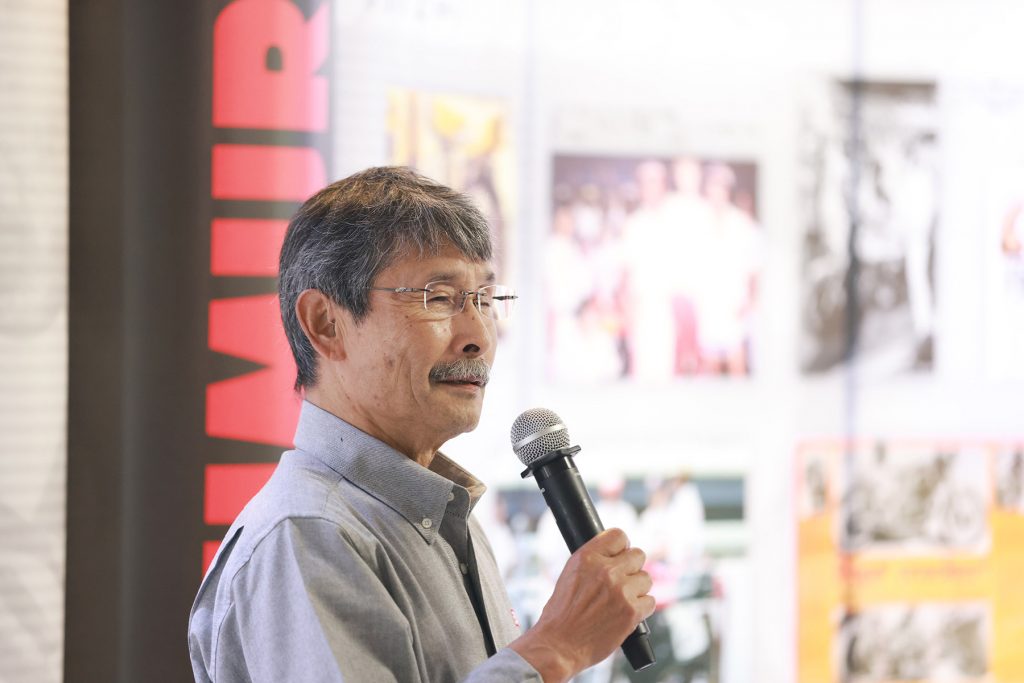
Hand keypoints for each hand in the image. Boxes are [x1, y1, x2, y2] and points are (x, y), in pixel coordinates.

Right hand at [509, 528, 654, 681]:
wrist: (559, 645)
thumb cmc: (560, 614)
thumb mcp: (569, 575)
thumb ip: (593, 561)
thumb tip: (615, 555)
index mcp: (587, 557)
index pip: (618, 535)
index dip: (621, 547)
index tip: (620, 556)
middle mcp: (606, 570)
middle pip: (638, 555)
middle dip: (631, 568)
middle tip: (621, 582)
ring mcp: (621, 590)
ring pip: (646, 579)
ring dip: (637, 589)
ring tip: (620, 601)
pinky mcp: (631, 612)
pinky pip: (649, 601)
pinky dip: (640, 609)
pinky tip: (625, 614)